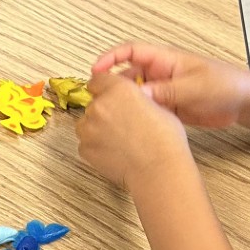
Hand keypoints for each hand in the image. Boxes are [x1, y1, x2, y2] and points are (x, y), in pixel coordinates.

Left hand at [74, 69, 192, 190]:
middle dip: (104, 111)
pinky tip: (114, 152)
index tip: (106, 94)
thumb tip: (133, 100)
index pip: (98, 79)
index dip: (103, 87)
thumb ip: (137, 98)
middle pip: (93, 103)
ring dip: (97, 128)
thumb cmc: (165, 140)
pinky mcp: (85, 148)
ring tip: (119, 140)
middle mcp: (100, 105)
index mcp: (119, 90)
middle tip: (121, 124)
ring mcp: (89, 128)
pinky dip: (96, 146)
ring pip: (86, 123)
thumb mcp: (158, 106)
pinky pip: (86, 143)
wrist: (158, 169)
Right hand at [91, 41, 249, 128]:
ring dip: (128, 105)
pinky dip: (140, 117)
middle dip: (114, 87)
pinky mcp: (169, 107)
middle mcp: (161, 74)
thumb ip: (165, 91)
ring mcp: (164, 91)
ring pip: (136, 96)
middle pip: (128, 76)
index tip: (96, 70)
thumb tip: (139, 96)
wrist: (243, 102)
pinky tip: (135, 127)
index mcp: (166, 60)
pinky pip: (148, 110)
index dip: (111, 58)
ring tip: (117, 117)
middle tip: (102, 101)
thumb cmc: (225, 84)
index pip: (131, 52)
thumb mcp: (193, 87)